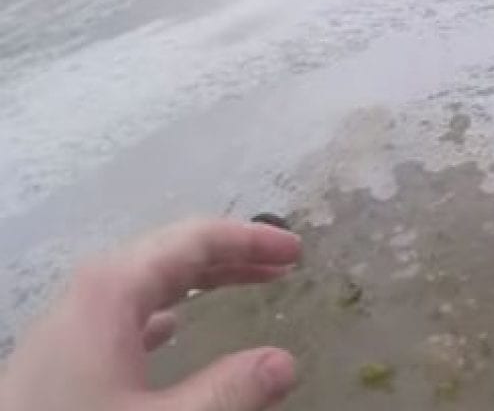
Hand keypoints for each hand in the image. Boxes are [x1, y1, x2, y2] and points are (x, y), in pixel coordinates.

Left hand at [0, 219, 301, 410]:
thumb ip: (228, 392)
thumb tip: (285, 362)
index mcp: (112, 292)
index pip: (193, 241)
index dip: (249, 240)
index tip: (295, 252)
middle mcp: (88, 296)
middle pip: (168, 254)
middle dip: (230, 254)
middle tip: (284, 263)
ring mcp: (69, 328)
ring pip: (145, 284)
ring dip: (200, 281)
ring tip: (246, 285)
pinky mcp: (60, 361)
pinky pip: (124, 314)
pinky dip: (165, 309)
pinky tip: (173, 328)